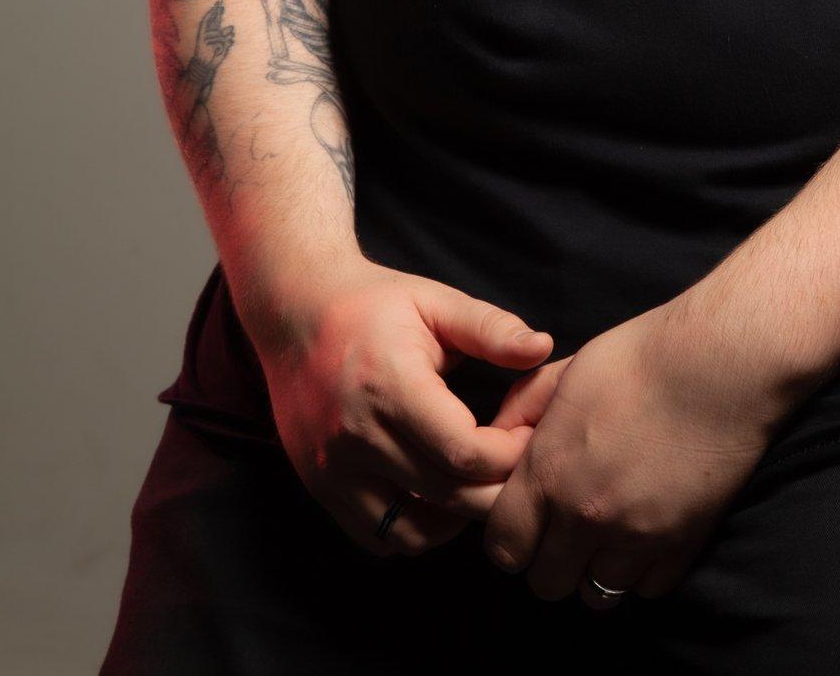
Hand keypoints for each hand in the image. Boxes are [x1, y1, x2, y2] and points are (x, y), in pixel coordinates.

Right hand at [248, 258, 554, 557]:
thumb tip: (543, 349)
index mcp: (390, 384)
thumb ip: (490, 328)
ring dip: (455, 519)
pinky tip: (434, 495)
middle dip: (495, 489)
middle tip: (516, 466)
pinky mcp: (320, 488)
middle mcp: (356, 435)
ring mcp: (333, 469)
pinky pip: (378, 537)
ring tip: (475, 482)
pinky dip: (414, 530)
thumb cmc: (375, 304)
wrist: (296, 313)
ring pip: (412, 531)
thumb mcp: (435, 302)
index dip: (508, 453)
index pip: (463, 451)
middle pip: (446, 496)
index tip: (525, 434)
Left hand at [479, 294, 789, 610]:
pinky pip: (645, 589)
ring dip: (597, 569)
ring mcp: (636, 537)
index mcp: (550, 470)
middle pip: (545, 584)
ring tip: (611, 532)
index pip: (503, 549)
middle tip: (570, 526)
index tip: (529, 519)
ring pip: (595, 595)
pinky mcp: (681, 546)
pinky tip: (648, 530)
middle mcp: (585, 515)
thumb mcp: (568, 370)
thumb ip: (523, 409)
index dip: (512, 537)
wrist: (721, 362)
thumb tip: (499, 440)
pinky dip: (642, 570)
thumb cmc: (643, 356)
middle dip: (552, 559)